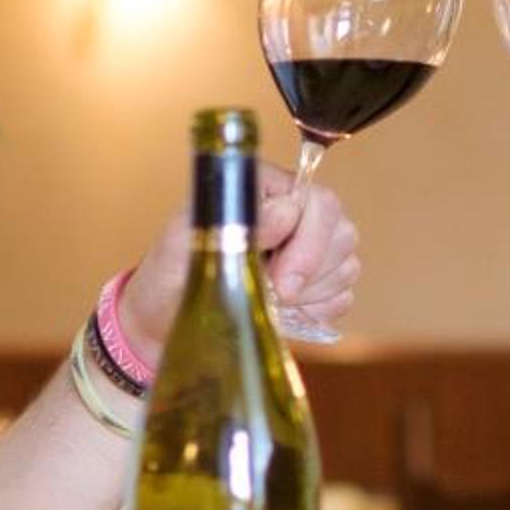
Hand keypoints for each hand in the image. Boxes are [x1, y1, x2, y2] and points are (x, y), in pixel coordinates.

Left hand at [115, 163, 362, 359]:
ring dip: (310, 294)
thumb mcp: (186, 241)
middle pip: (341, 232)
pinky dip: (316, 311)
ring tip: (268, 298)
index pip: (319, 201)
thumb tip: (285, 212)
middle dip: (309, 272)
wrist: (162, 321)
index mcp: (265, 188)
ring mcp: (309, 249)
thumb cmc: (169, 274)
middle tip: (272, 293)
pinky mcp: (314, 285)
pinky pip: (342, 296)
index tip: (277, 280)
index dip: (307, 243)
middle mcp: (294, 213)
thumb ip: (233, 222)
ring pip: (346, 266)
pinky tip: (284, 312)